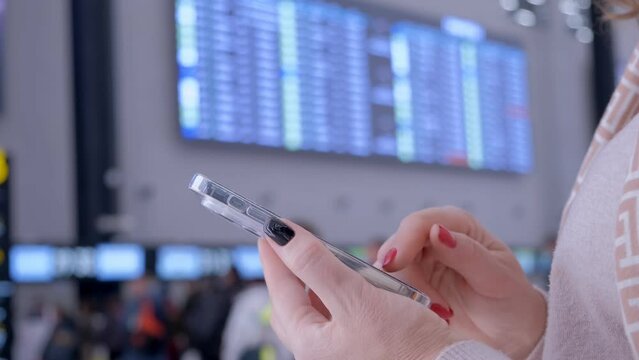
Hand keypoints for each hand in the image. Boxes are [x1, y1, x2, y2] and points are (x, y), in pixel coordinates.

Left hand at [259, 219, 461, 359]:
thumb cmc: (406, 347)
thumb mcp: (355, 298)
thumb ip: (316, 265)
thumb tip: (284, 237)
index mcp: (309, 342)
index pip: (280, 290)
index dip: (274, 256)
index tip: (269, 230)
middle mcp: (320, 351)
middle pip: (293, 303)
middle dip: (291, 271)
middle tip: (290, 245)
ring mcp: (340, 351)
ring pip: (317, 309)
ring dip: (320, 281)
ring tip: (325, 259)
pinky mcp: (361, 348)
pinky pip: (341, 315)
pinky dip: (343, 294)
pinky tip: (355, 285)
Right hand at [376, 207, 545, 359]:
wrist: (509, 331)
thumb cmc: (509, 300)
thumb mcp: (496, 278)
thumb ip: (467, 254)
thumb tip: (436, 232)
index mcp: (457, 224)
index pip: (419, 223)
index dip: (403, 241)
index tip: (394, 265)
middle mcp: (434, 236)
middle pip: (398, 244)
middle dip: (404, 273)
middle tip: (428, 303)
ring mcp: (420, 260)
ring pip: (391, 268)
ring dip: (407, 291)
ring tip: (440, 311)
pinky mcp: (411, 283)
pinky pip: (392, 287)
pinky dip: (404, 301)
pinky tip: (432, 313)